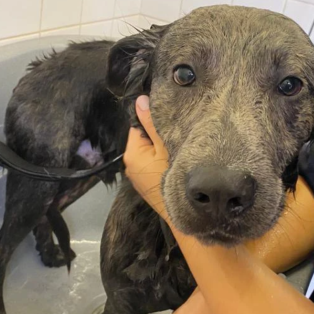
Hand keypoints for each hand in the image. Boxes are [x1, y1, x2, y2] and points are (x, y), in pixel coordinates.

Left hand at [123, 95, 168, 214]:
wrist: (183, 213)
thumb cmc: (173, 177)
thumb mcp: (164, 146)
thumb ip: (152, 123)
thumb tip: (140, 100)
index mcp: (131, 153)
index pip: (137, 125)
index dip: (152, 120)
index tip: (170, 117)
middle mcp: (130, 165)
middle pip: (144, 139)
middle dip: (157, 135)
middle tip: (177, 131)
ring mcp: (139, 177)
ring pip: (150, 153)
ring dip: (161, 148)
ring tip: (179, 144)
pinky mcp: (148, 185)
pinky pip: (153, 165)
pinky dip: (162, 161)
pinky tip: (175, 160)